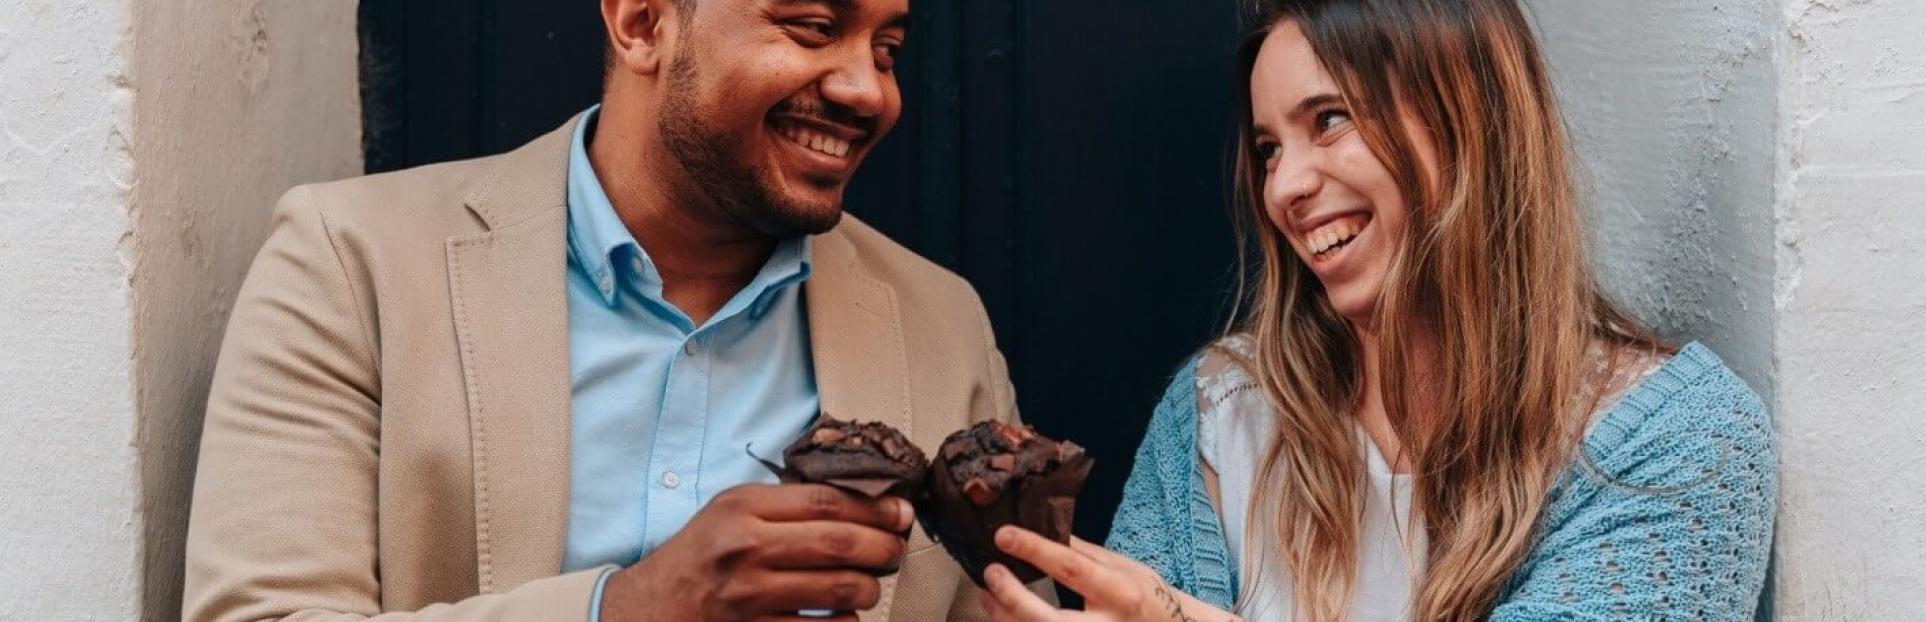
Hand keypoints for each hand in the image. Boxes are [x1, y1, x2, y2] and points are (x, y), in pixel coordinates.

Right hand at [599, 483, 913, 621]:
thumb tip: (866, 502)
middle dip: (883, 547)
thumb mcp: (730, 512)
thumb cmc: (701, 556)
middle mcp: (745, 548)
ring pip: (839, 590)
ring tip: (871, 584)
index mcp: (742, 508)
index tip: (902, 512)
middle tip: (896, 550)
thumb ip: (785, 503)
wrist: (649, 610)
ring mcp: (749, 596)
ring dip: (870, 587)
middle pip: (840, 543)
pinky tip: (846, 615)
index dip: (875, 507)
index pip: (826, 500)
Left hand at [979, 526, 1241, 621]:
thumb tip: (1043, 528)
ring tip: (988, 597)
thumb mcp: (1123, 567)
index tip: (1003, 535)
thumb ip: (1084, 553)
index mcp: (1119, 592)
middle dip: (1013, 598)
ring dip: (1006, 619)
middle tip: (991, 573)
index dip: (1035, 551)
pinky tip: (1003, 616)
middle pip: (1049, 620)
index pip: (1071, 568)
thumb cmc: (1145, 596)